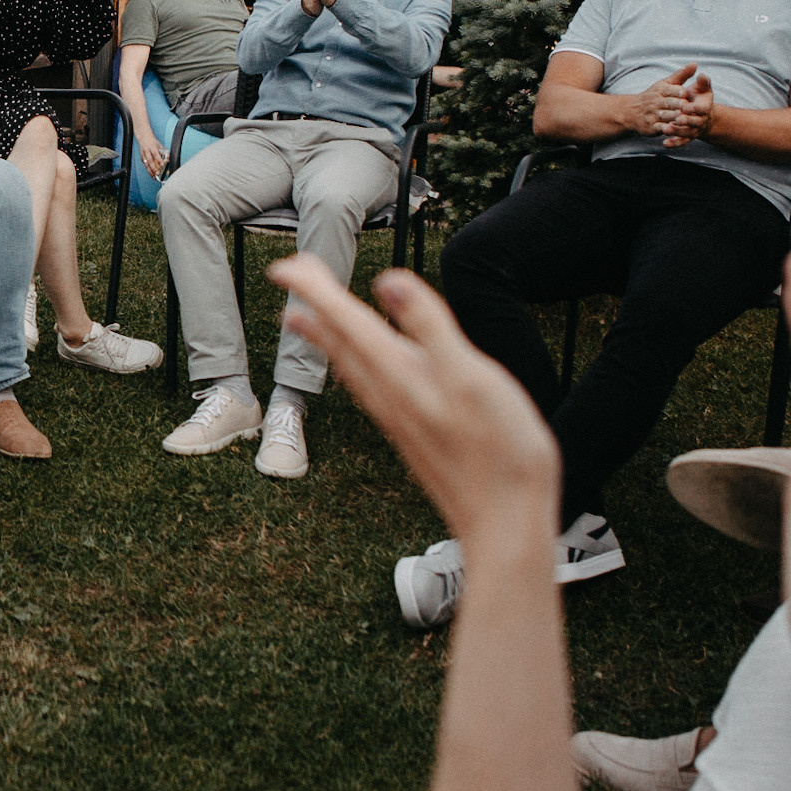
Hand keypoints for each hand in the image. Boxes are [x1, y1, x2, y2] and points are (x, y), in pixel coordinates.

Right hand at [138, 131, 169, 177]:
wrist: (143, 138)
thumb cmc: (153, 142)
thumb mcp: (160, 145)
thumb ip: (164, 152)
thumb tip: (168, 158)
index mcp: (152, 147)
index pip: (156, 154)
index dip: (159, 160)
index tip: (162, 165)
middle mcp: (147, 151)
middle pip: (150, 161)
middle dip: (154, 168)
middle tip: (158, 174)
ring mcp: (143, 155)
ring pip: (146, 164)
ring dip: (150, 171)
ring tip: (154, 177)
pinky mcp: (141, 157)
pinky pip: (145, 164)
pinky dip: (148, 169)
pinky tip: (151, 174)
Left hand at [270, 258, 558, 550]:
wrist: (505, 526)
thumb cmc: (501, 453)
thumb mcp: (471, 378)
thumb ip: (430, 327)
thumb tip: (387, 279)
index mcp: (401, 374)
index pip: (346, 320)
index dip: (315, 289)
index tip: (284, 265)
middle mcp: (390, 395)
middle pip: (341, 340)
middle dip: (315, 304)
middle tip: (292, 273)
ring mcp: (398, 418)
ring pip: (350, 367)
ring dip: (325, 336)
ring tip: (303, 317)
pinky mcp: (411, 435)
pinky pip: (367, 388)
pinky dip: (351, 366)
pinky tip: (358, 370)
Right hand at [624, 63, 698, 137]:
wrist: (631, 111)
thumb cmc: (653, 96)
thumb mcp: (665, 83)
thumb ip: (681, 75)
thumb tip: (695, 64)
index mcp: (661, 90)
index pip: (671, 90)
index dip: (678, 92)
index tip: (686, 93)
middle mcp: (656, 102)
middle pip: (669, 103)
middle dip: (678, 105)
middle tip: (687, 107)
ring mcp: (653, 114)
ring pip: (665, 115)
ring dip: (673, 118)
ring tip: (683, 119)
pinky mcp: (651, 126)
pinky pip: (659, 128)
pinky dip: (666, 129)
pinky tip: (673, 130)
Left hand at [659, 71, 713, 147]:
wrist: (700, 113)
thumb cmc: (699, 97)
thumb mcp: (701, 87)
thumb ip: (700, 80)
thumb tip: (698, 69)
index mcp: (705, 107)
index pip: (701, 109)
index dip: (694, 108)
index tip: (685, 105)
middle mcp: (701, 120)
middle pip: (694, 122)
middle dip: (685, 121)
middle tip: (676, 119)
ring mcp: (694, 130)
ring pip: (686, 133)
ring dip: (677, 132)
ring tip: (666, 129)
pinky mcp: (687, 137)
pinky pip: (681, 142)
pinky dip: (674, 143)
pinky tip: (664, 143)